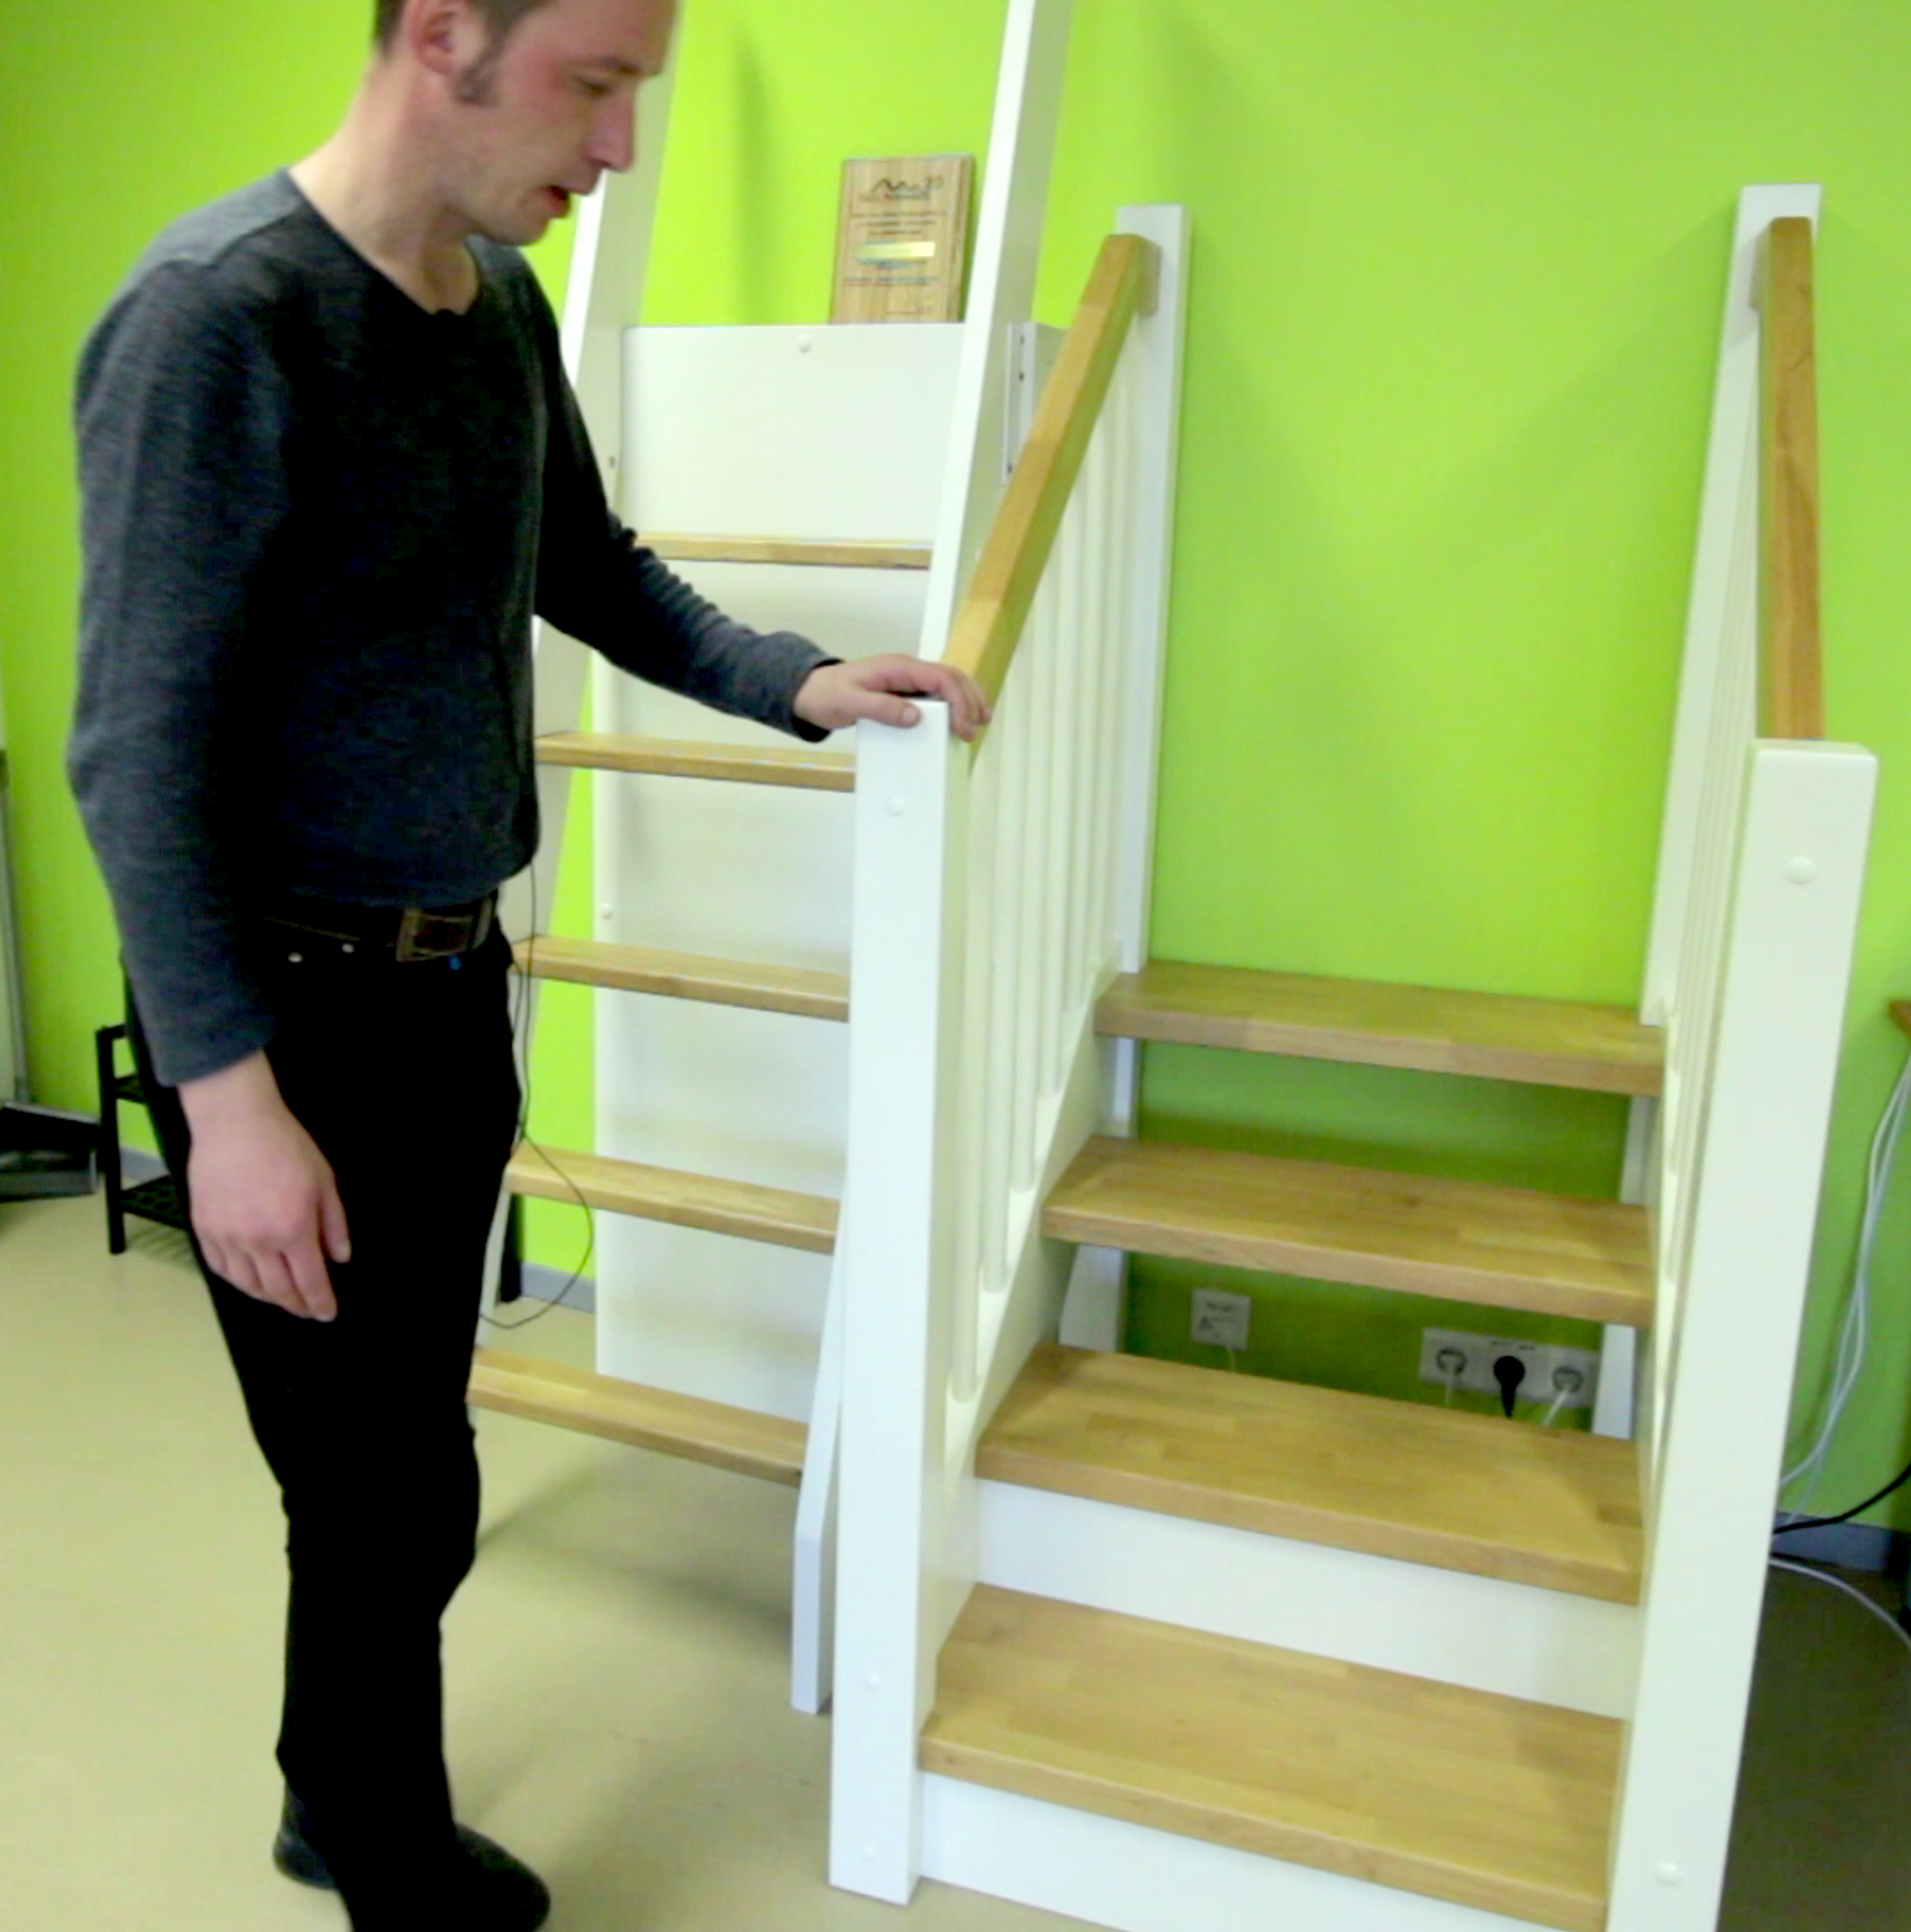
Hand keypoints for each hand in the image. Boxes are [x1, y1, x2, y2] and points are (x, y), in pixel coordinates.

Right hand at [178, 1052, 349, 1321]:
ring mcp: (227, 1237)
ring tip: (282, 1298)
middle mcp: (258, 1241)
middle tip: (307, 1310)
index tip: (327, 1314)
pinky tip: (249, 1280)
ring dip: (267, 1297)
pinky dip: (237, 1281)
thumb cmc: (285, 1146)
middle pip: (278, 1290)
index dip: (320, 1303)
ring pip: (247, 1285)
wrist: (236, 1123)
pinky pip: (220, 1268)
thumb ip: (334, 1224)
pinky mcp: (204, 1229)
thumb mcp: (325, 1181)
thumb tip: (340, 1258)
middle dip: (296, 1305)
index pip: (309, 1281)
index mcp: (293, 1229)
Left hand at [792, 655, 991, 741]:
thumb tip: (915, 716)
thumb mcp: (850, 703)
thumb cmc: (827, 695)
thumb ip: (881, 709)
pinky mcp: (903, 691)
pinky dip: (952, 705)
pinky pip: (934, 695)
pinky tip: (957, 720)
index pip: (940, 677)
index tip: (962, 726)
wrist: (810, 692)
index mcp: (897, 667)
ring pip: (947, 683)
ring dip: (966, 699)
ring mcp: (906, 680)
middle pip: (951, 677)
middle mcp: (906, 669)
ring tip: (979, 720)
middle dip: (970, 699)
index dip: (958, 701)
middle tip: (978, 725)